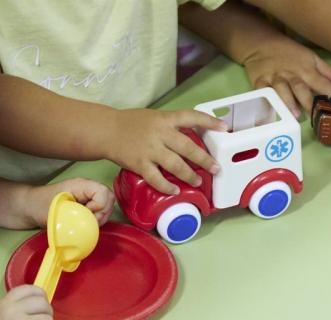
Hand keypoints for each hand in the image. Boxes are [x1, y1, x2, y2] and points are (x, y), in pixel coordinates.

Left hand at [24, 178, 115, 227]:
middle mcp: (87, 189)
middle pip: (109, 198)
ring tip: (86, 224)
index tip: (86, 214)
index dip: (99, 206)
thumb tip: (93, 225)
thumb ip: (78, 216)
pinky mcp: (86, 204)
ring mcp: (87, 196)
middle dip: (103, 213)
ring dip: (100, 217)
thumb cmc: (38, 206)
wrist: (26, 207)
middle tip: (89, 222)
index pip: (104, 193)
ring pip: (107, 206)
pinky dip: (97, 219)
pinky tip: (85, 223)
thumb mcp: (58, 211)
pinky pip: (100, 210)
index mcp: (81, 185)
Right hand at [107, 109, 227, 193]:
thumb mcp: (154, 117)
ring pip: (175, 165)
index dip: (209, 121)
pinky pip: (156, 178)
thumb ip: (172, 126)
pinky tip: (174, 191)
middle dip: (204, 159)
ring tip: (198, 181)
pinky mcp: (139, 164)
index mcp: (165, 119)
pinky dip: (166, 186)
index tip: (225, 127)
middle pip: (187, 147)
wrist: (105, 130)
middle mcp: (160, 133)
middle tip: (216, 168)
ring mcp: (150, 149)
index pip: (191, 116)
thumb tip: (194, 137)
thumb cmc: (131, 123)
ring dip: (189, 175)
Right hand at [243, 38, 330, 117]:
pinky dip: (265, 101)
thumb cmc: (290, 53)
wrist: (262, 43)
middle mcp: (291, 74)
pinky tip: (270, 111)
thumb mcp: (311, 58)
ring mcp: (275, 78)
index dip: (330, 93)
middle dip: (309, 101)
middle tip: (317, 115)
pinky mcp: (260, 81)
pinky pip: (262, 91)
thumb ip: (328, 72)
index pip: (321, 82)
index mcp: (306, 69)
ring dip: (288, 102)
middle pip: (300, 87)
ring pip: (281, 90)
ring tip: (295, 115)